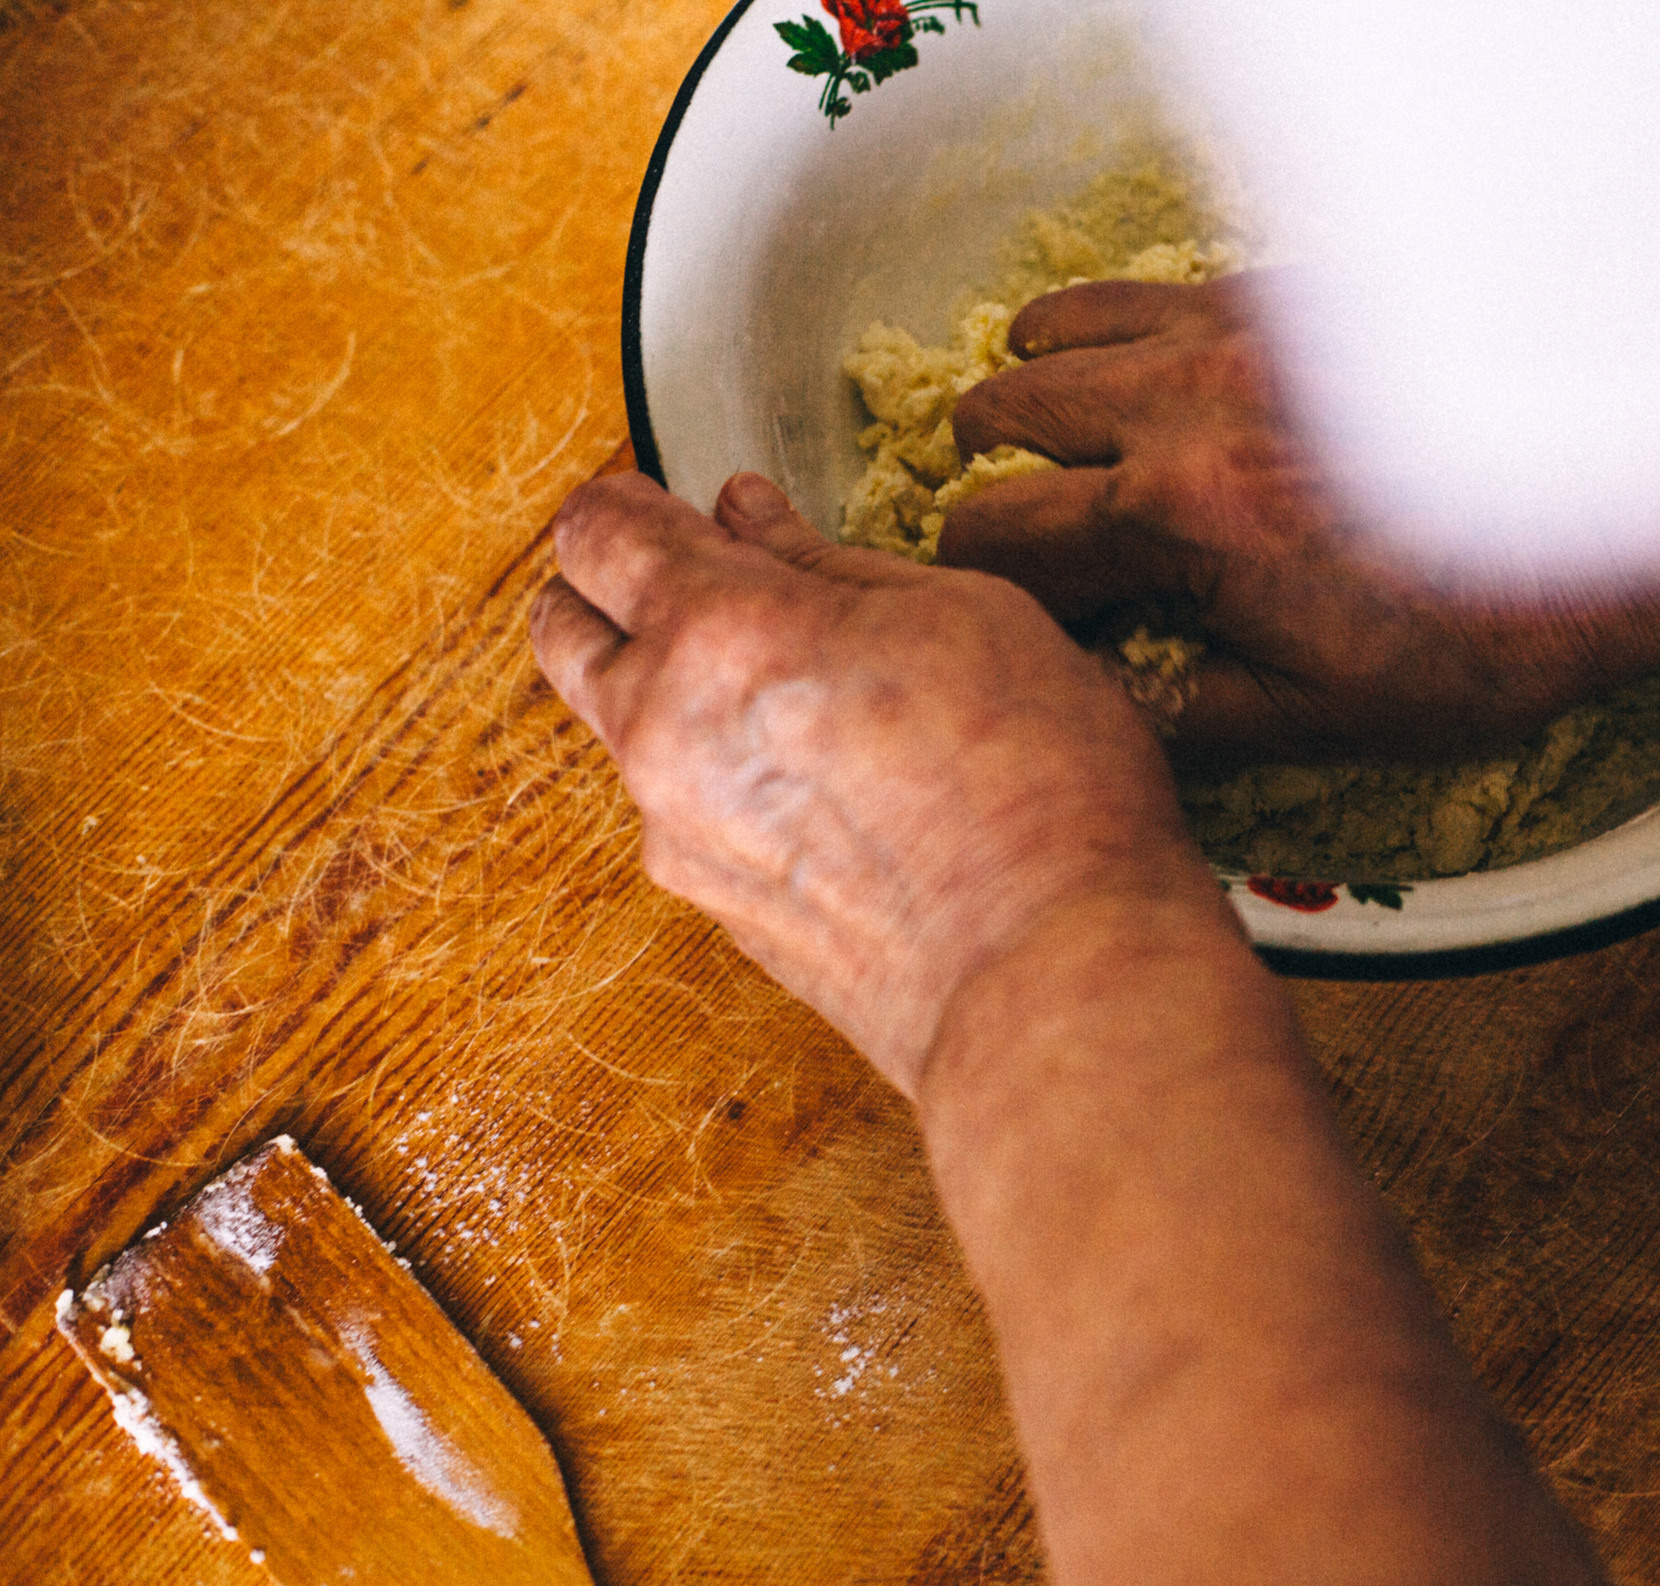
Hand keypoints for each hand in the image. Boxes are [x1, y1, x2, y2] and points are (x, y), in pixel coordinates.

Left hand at [530, 470, 1225, 1095]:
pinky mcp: (714, 910)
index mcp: (720, 631)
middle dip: (606, 584)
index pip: (602, 532)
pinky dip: (715, 772)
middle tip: (689, 571)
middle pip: (564, 627)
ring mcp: (678, 834)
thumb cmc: (1038, 791)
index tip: (664, 493)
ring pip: (618, 728)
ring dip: (660, 683)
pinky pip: (680, 811)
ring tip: (773, 678)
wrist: (1053, 976)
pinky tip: (815, 774)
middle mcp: (664, 733)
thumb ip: (835, 564)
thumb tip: (755, 519)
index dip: (628, 499)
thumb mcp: (966, 616)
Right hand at [938, 276, 1659, 764]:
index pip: (998, 538)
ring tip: (1075, 453)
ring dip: (1042, 400)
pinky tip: (1148, 386)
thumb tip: (1084, 713)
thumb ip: (1179, 713)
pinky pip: (1140, 292)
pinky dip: (1111, 339)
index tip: (1016, 620)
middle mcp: (1189, 400)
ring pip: (1054, 337)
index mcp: (1185, 518)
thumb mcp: (1323, 717)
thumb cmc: (1485, 630)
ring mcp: (1231, 329)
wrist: (1621, 518)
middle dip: (999, 486)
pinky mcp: (1279, 291)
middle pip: (1001, 420)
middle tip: (1040, 539)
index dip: (983, 590)